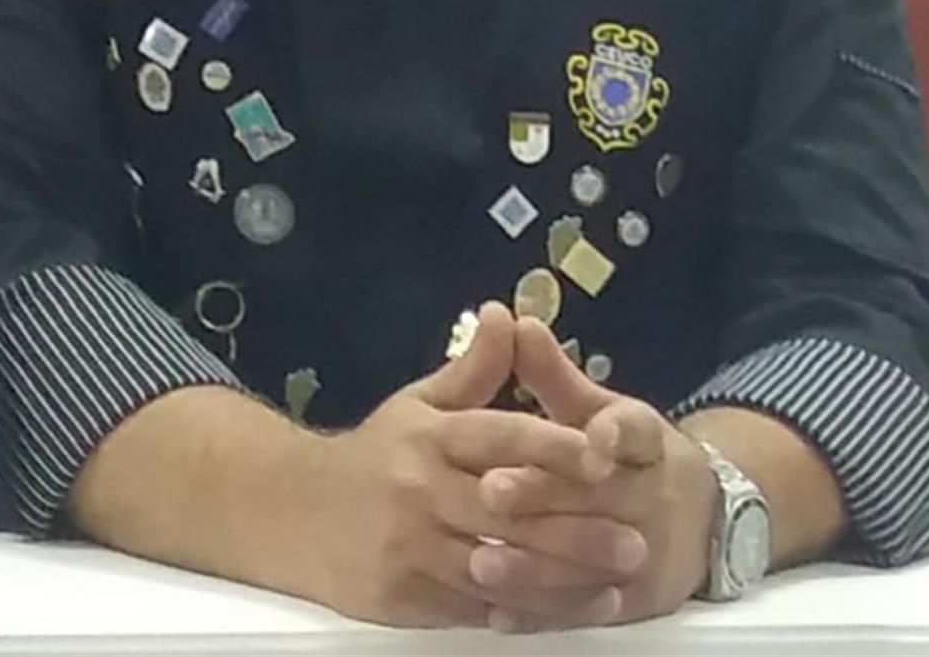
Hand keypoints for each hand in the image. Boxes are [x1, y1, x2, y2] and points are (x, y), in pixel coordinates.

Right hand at [299, 304, 634, 628]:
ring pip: (496, 570)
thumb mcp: (419, 403)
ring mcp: (410, 548)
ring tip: (617, 585)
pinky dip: (520, 615)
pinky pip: (471, 611)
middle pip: (506, 512)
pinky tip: (563, 614)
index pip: (499, 436)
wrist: (292, 511)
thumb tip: (507, 313)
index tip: (604, 455)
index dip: (553, 446)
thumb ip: (474, 369)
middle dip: (574, 529)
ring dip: (560, 582)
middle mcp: (420, 489)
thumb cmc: (375, 455)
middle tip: (636, 539)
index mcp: (429, 436)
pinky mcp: (401, 599)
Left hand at [470, 317, 717, 632]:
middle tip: (490, 491)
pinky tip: (498, 612)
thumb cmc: (625, 454)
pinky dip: (542, 612)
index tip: (593, 434)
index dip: (617, 433)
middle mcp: (654, 496)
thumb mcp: (597, 408)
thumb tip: (516, 322)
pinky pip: (586, 610)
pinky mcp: (637, 602)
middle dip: (544, 496)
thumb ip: (554, 373)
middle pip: (603, 499)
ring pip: (589, 561)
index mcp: (647, 441)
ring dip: (534, 564)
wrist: (698, 519)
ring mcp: (650, 554)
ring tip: (480, 559)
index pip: (639, 432)